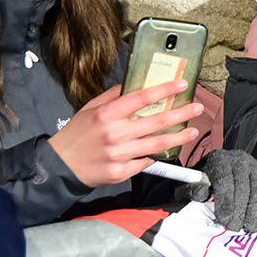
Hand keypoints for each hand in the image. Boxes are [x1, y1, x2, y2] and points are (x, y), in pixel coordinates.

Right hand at [47, 82, 203, 187]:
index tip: (182, 84)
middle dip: (182, 113)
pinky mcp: (121, 172)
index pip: (142, 98)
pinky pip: (145, 162)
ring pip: (158, 144)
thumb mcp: (90, 109)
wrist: (59, 165)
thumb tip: (134, 84)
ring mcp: (119, 154)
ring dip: (179, 137)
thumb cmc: (76, 134)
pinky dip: (155, 156)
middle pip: (157, 122)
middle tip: (197, 108)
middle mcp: (115, 133)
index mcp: (107, 114)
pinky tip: (164, 150)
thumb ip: (112, 97)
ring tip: (191, 131)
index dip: (165, 89)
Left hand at [183, 150, 256, 231]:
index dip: (225, 201)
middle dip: (241, 211)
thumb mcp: (189, 184)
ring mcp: (256, 167)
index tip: (224, 220)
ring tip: (250, 227)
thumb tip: (201, 194)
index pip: (225, 180)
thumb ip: (190, 189)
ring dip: (256, 211)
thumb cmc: (202, 181)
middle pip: (244, 187)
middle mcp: (239, 160)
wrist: (217, 170)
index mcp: (219, 160)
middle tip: (236, 228)